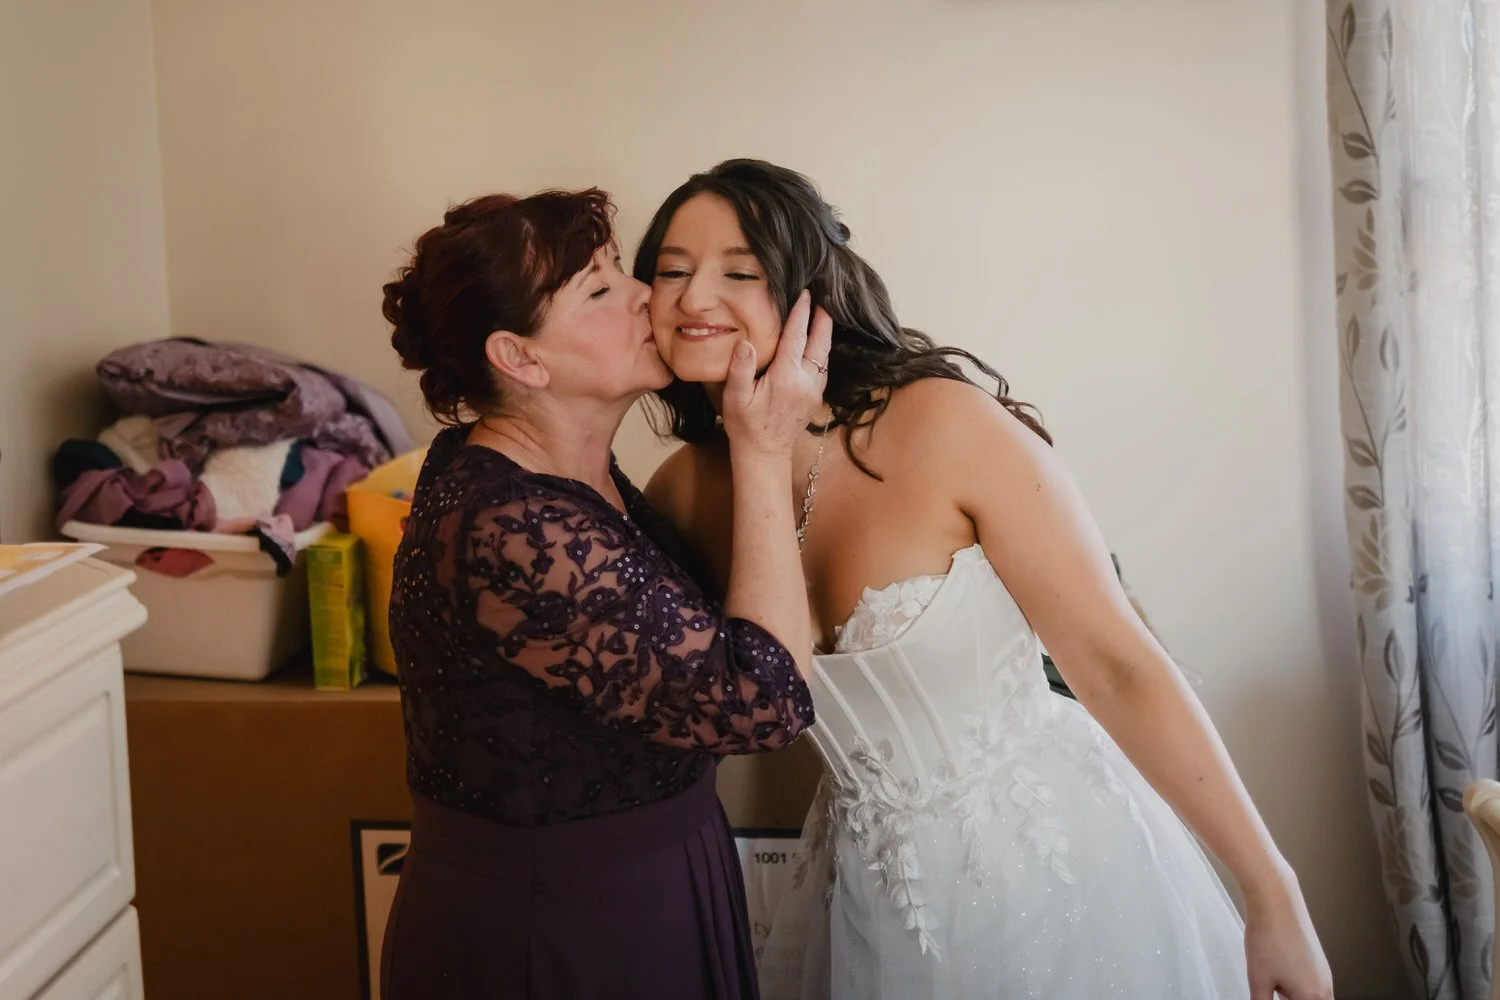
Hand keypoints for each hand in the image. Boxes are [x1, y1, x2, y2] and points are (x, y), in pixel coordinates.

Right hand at [721, 290, 832, 458]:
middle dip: (822, 320)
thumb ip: (740, 369)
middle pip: (819, 344)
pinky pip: (822, 369)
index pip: (796, 337)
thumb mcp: (735, 397)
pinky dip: (822, 353)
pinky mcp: (814, 398)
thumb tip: (746, 343)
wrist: (764, 454)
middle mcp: (804, 382)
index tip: (805, 294)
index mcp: (786, 377)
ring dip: (824, 336)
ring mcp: (813, 391)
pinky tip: (817, 347)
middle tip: (824, 299)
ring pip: (824, 357)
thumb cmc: (745, 425)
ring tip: (823, 317)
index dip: (801, 314)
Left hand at [1244, 875, 1333, 999]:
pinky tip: (1278, 981)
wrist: (1277, 899)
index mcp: (1314, 998)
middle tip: (1273, 993)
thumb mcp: (1258, 980)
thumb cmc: (1268, 936)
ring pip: (1311, 999)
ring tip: (1272, 986)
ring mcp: (1323, 973)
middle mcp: (1325, 987)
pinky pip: (1311, 987)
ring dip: (1293, 998)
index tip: (1274, 999)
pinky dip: (1297, 992)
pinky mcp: (1316, 961)